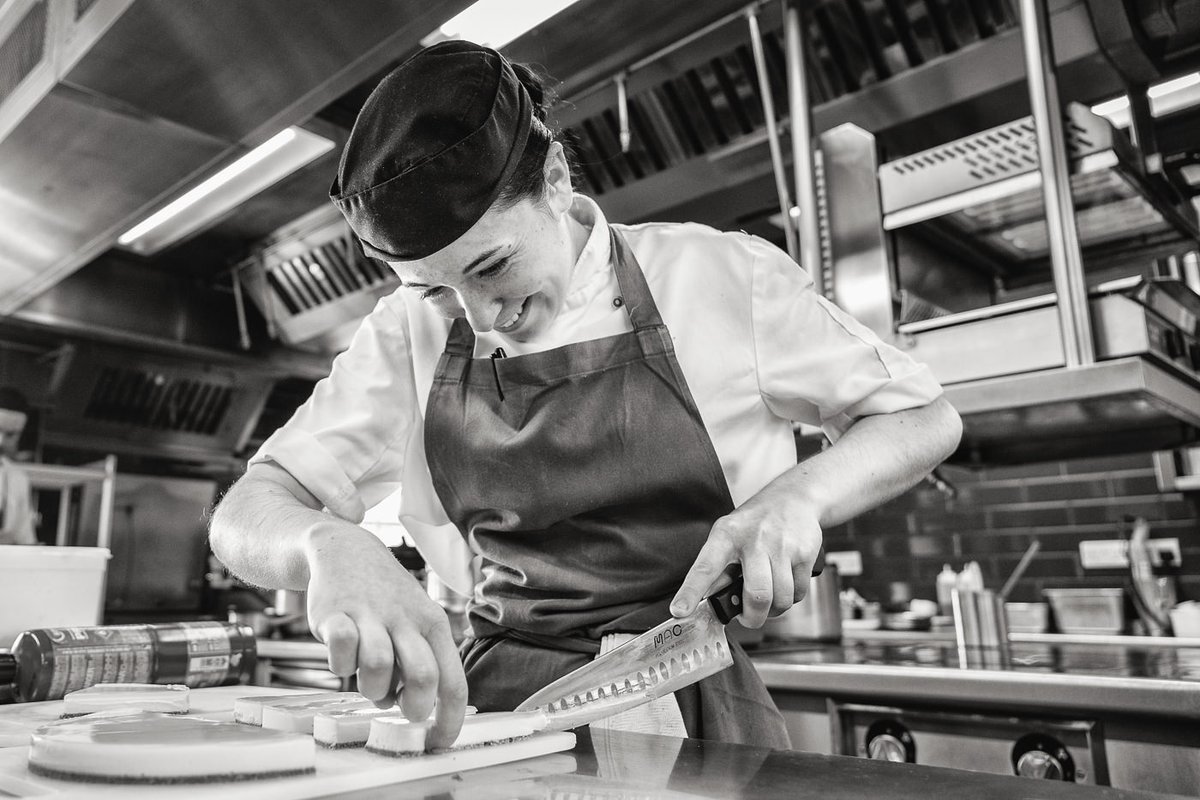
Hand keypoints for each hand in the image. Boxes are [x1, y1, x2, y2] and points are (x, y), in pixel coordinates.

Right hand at [304, 524, 467, 748]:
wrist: (346, 550)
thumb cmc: (384, 599)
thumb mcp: (413, 623)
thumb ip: (416, 663)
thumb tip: (411, 710)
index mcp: (433, 624)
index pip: (453, 680)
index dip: (449, 719)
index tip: (440, 743)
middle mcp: (407, 619)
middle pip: (424, 675)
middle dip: (414, 707)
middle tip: (402, 709)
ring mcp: (371, 615)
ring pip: (379, 667)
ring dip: (372, 688)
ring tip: (368, 678)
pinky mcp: (335, 614)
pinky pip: (342, 651)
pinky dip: (341, 665)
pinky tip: (343, 655)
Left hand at [669, 492, 822, 628]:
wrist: (794, 497)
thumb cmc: (757, 521)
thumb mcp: (729, 534)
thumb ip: (719, 567)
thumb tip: (707, 598)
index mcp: (726, 535)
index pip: (705, 567)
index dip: (691, 592)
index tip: (679, 611)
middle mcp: (754, 539)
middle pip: (757, 595)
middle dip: (753, 617)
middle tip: (748, 618)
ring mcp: (782, 546)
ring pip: (781, 599)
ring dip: (774, 610)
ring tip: (768, 600)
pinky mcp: (804, 552)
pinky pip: (799, 593)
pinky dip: (791, 598)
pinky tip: (785, 585)